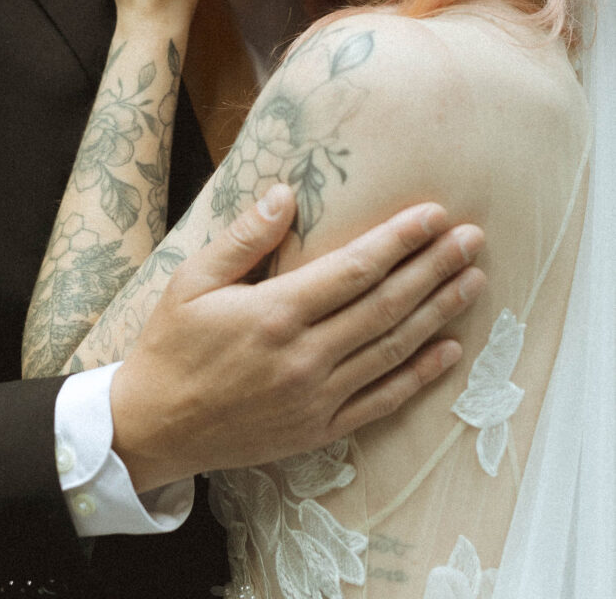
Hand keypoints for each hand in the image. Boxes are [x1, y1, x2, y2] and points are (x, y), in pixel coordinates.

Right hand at [110, 185, 484, 491]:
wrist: (152, 428)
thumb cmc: (170, 346)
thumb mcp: (192, 281)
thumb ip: (244, 238)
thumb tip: (286, 194)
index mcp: (274, 314)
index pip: (354, 269)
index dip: (399, 240)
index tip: (434, 215)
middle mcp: (304, 357)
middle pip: (385, 305)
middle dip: (434, 268)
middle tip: (473, 240)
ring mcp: (316, 399)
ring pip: (392, 350)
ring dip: (438, 314)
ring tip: (473, 282)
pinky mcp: (318, 430)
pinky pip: (380, 401)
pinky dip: (419, 376)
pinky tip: (449, 350)